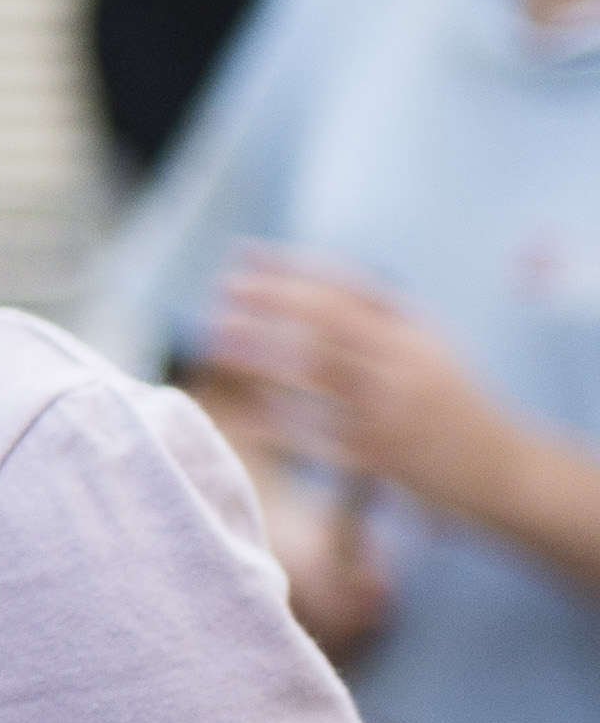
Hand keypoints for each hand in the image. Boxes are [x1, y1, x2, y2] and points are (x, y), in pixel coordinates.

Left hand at [208, 250, 524, 523]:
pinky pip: (318, 433)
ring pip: (315, 372)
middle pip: (328, 320)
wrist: (504, 469)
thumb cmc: (453, 403)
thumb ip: (379, 318)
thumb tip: (311, 283)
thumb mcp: (430, 348)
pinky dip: (278, 419)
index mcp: (415, 334)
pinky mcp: (381, 455)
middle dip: (272, 300)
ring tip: (218, 340)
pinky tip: (243, 409)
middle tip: (225, 289)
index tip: (245, 253)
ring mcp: (392, 409)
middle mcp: (405, 364)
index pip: (347, 286)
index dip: (292, 267)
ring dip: (261, 353)